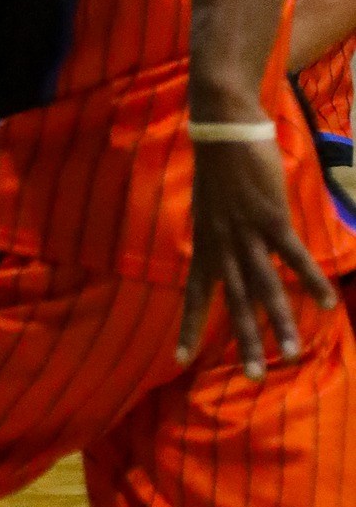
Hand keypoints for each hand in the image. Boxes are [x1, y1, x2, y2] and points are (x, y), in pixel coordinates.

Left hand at [179, 133, 336, 379]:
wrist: (221, 129)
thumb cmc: (220, 166)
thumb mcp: (209, 208)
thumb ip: (219, 234)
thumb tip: (228, 250)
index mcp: (205, 244)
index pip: (193, 293)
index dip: (187, 325)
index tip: (179, 358)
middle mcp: (222, 245)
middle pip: (234, 302)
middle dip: (244, 341)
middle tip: (254, 377)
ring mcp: (246, 234)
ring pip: (265, 288)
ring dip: (281, 322)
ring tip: (292, 354)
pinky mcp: (271, 218)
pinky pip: (294, 256)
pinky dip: (311, 280)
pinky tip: (328, 303)